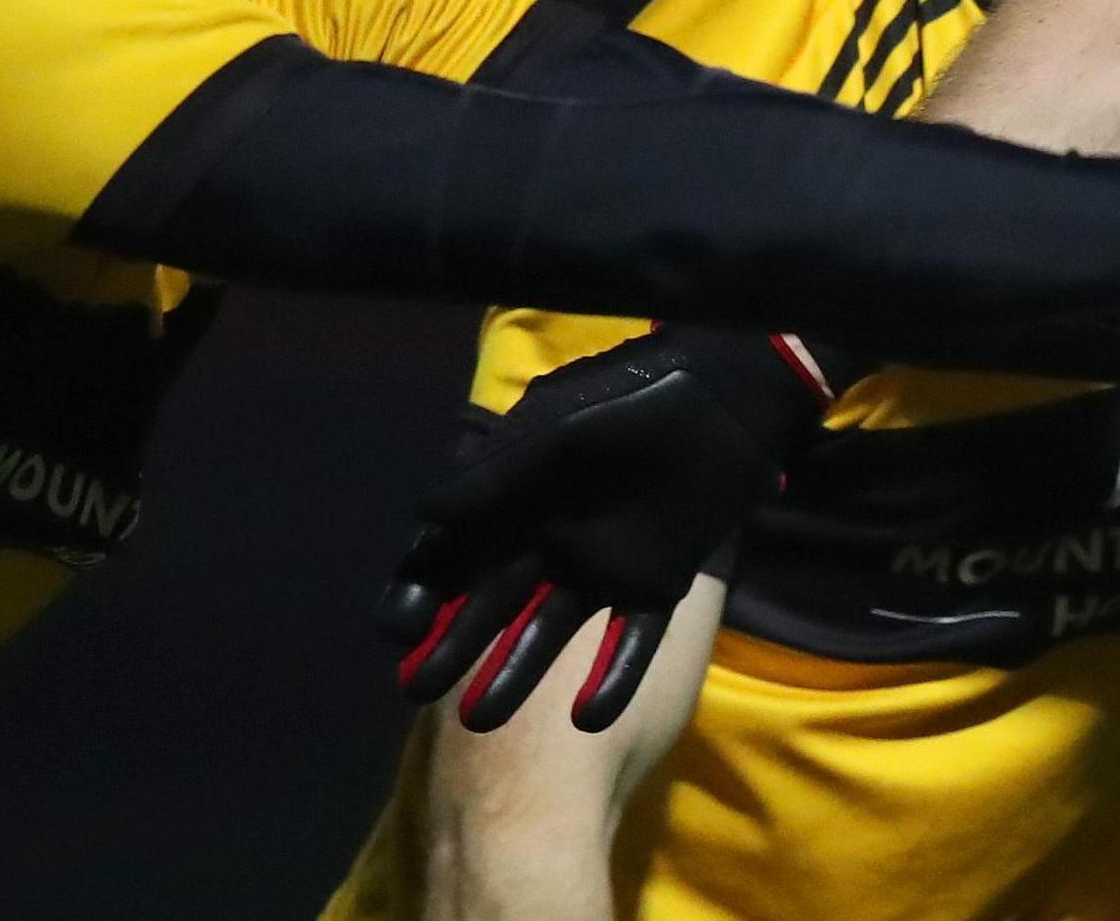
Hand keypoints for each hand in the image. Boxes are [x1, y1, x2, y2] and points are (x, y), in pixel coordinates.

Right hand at [380, 326, 838, 731]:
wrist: (720, 400)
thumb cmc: (629, 405)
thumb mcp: (555, 437)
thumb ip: (495, 478)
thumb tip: (419, 514)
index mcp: (520, 506)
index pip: (457, 559)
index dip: (422, 592)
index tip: (398, 628)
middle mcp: (552, 548)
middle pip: (492, 608)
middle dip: (453, 649)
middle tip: (416, 689)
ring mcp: (602, 572)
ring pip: (551, 634)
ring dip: (516, 674)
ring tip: (479, 719)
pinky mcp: (656, 588)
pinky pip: (633, 643)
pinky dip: (612, 678)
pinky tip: (588, 715)